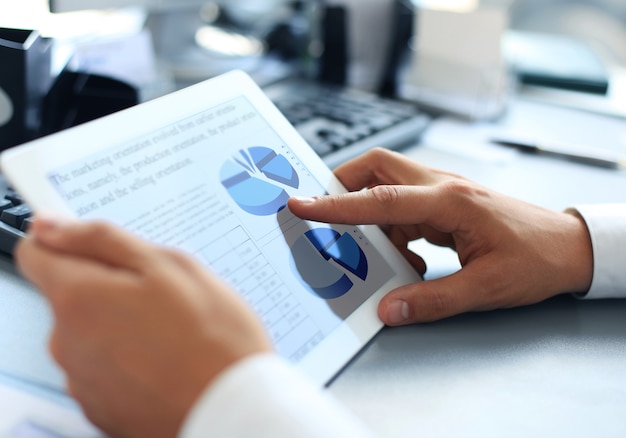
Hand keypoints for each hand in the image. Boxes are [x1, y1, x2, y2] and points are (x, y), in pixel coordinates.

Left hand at [15, 217, 270, 437]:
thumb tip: (51, 227)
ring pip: (89, 331)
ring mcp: (82, 380)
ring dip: (119, 323)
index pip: (35, 252)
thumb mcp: (170, 265)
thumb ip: (102, 240)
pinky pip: (102, 367)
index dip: (65, 240)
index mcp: (79, 299)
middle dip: (108, 286)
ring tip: (170, 332)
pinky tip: (164, 360)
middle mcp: (67, 342)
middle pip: (70, 294)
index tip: (95, 246)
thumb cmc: (214, 338)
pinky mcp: (100, 407)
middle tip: (160, 294)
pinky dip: (126, 358)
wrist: (234, 409)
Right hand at [288, 148, 592, 324]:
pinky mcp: (447, 204)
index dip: (336, 204)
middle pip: (378, 168)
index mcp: (451, 201)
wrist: (570, 247)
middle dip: (345, 186)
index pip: (381, 198)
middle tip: (326, 215)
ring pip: (389, 190)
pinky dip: (395, 232)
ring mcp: (444, 193)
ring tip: (382, 257)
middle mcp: (443, 187)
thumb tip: (388, 309)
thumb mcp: (486, 288)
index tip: (300, 203)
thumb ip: (432, 301)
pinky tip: (410, 261)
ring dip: (374, 219)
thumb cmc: (537, 259)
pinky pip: (405, 209)